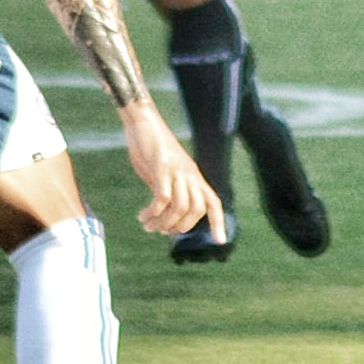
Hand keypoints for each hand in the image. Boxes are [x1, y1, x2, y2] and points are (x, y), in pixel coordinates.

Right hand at [118, 100, 220, 236]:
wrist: (144, 123)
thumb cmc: (153, 149)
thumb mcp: (166, 173)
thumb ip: (171, 191)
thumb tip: (167, 215)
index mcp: (194, 177)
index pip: (213, 202)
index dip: (218, 222)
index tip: (220, 241)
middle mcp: (190, 175)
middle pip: (197, 210)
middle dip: (180, 227)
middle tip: (160, 230)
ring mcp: (177, 171)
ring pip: (180, 207)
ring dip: (163, 223)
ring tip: (148, 225)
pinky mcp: (161, 167)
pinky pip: (162, 197)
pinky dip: (153, 212)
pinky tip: (142, 216)